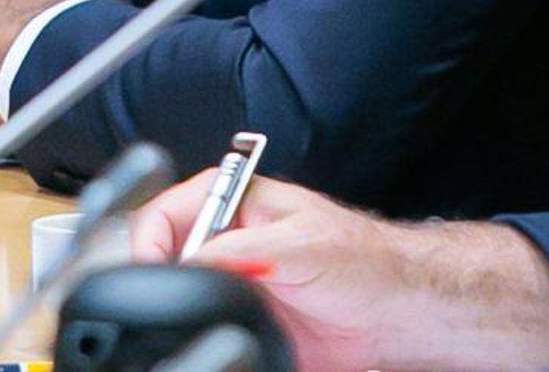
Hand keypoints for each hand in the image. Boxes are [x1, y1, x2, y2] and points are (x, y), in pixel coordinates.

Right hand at [132, 173, 548, 371]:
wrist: (400, 316)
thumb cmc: (366, 262)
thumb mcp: (301, 246)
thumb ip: (245, 250)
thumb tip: (195, 259)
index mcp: (232, 202)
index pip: (166, 211)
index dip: (149, 241)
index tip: (149, 272)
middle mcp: (226, 241)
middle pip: (165, 256)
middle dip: (160, 281)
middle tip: (165, 305)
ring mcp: (233, 284)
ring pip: (182, 298)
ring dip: (180, 314)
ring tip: (189, 327)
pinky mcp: (244, 324)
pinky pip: (207, 332)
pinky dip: (202, 343)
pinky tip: (210, 346)